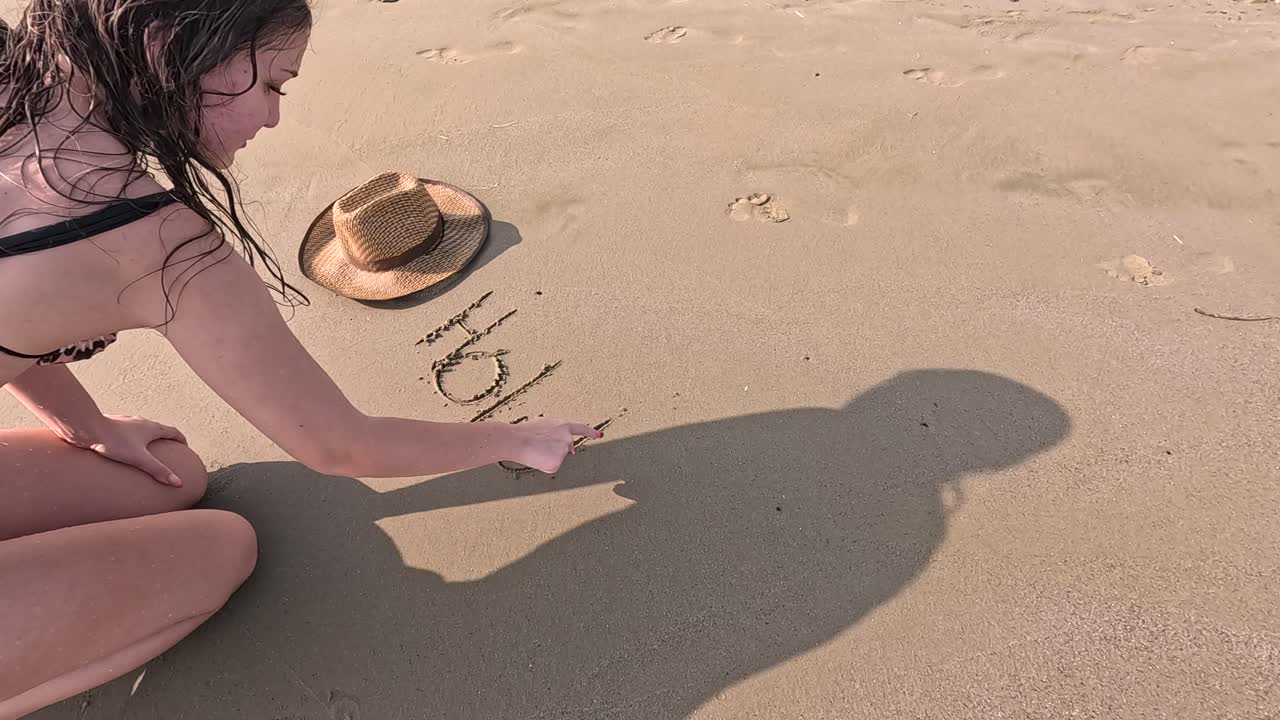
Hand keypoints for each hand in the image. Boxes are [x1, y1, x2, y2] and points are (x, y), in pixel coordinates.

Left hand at [69, 415, 188, 486]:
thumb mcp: (139, 459)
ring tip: (142, 453)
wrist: (86, 427)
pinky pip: (125, 433)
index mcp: (151, 428)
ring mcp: (125, 423)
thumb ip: (158, 471)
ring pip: (140, 430)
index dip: (181, 440)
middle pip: (158, 430)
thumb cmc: (113, 441)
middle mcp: (140, 422)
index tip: (184, 447)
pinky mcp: (111, 426)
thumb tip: (178, 483)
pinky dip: (129, 440)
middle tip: (165, 453)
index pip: (173, 432)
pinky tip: (120, 450)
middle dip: (163, 441)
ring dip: (145, 440)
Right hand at [511, 418, 603, 473]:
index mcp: (563, 426)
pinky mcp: (557, 464)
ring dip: (546, 456)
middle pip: (565, 448)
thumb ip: (555, 431)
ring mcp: (563, 452)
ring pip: (557, 458)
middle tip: (540, 446)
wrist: (517, 440)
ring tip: (535, 450)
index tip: (599, 435)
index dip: (591, 432)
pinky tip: (536, 458)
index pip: (581, 429)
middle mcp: (567, 439)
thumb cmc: (525, 432)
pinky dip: (543, 465)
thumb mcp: (543, 423)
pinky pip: (551, 467)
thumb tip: (561, 441)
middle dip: (555, 449)